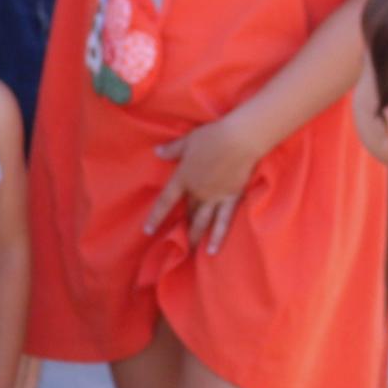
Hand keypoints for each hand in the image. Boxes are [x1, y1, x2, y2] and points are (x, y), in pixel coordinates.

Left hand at [144, 114, 265, 251]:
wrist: (240, 139)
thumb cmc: (212, 136)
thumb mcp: (187, 141)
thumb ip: (172, 150)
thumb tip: (157, 152)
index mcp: (183, 178)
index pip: (166, 201)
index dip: (156, 217)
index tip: (148, 231)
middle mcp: (197, 191)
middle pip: (187, 213)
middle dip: (181, 228)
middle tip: (176, 243)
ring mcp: (215, 197)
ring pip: (202, 221)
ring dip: (195, 236)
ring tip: (191, 250)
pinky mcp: (231, 198)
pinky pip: (223, 222)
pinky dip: (217, 237)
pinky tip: (212, 251)